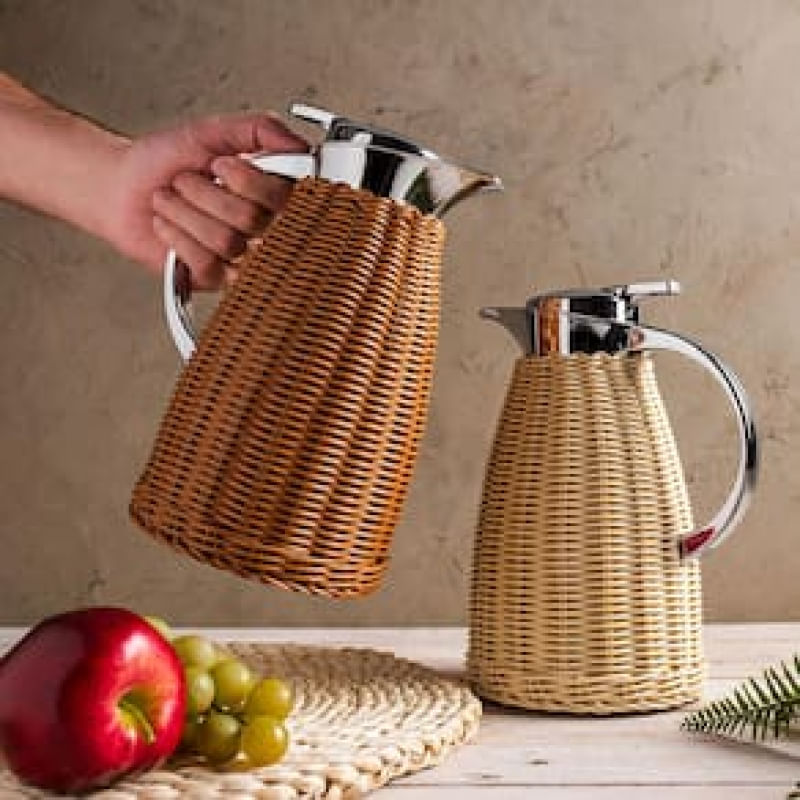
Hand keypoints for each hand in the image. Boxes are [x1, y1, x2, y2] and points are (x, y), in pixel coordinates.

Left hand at [109, 113, 307, 288]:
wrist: (119, 188)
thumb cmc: (162, 161)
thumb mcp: (211, 132)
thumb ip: (257, 129)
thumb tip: (297, 144)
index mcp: (267, 193)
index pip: (284, 197)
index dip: (247, 180)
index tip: (220, 166)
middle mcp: (259, 227)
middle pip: (252, 219)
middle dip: (206, 193)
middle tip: (189, 183)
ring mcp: (238, 256)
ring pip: (228, 243)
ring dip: (186, 215)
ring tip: (174, 203)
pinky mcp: (214, 277)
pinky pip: (208, 264)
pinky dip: (178, 239)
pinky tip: (170, 227)